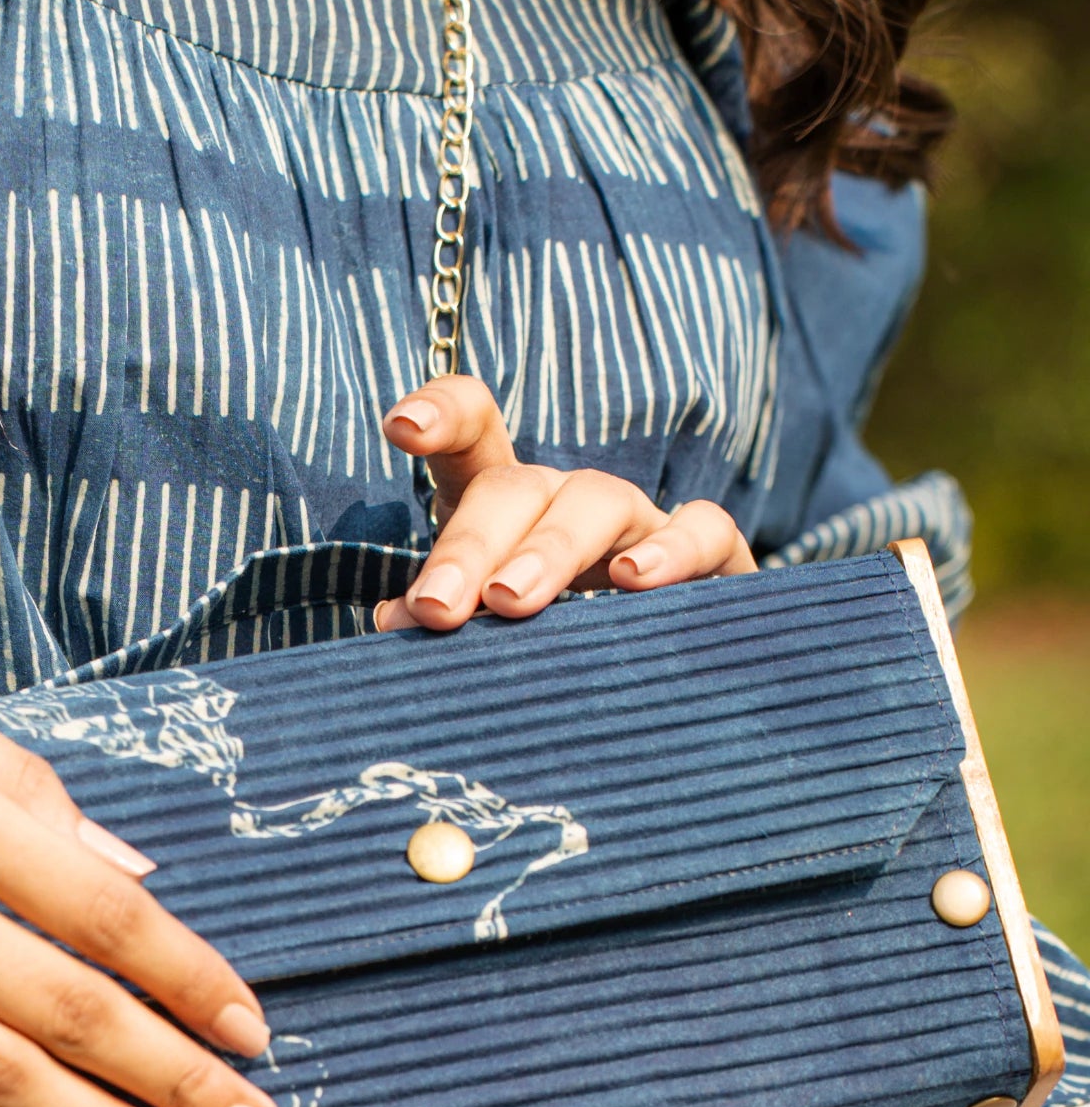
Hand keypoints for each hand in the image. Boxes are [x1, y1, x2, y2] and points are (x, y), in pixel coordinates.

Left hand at [375, 376, 755, 631]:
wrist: (665, 691)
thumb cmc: (552, 655)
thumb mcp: (490, 631)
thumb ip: (443, 617)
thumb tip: (393, 620)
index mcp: (506, 510)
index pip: (475, 433)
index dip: (443, 415)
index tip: (402, 428)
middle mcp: (569, 502)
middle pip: (517, 488)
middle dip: (470, 546)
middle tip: (436, 610)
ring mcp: (641, 523)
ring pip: (597, 501)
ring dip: (550, 550)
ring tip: (511, 602)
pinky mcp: (714, 560)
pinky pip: (703, 530)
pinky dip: (671, 549)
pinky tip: (634, 581)